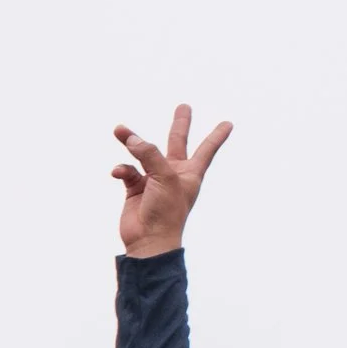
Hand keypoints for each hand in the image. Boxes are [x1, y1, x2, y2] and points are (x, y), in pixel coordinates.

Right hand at [112, 103, 232, 256]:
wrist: (149, 240)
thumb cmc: (167, 211)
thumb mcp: (165, 177)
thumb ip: (149, 153)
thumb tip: (130, 138)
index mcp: (191, 173)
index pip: (207, 149)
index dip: (217, 136)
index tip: (229, 123)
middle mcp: (174, 174)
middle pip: (177, 142)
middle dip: (180, 124)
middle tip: (184, 106)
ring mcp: (154, 180)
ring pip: (142, 154)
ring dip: (131, 142)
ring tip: (119, 129)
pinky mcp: (135, 188)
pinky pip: (127, 171)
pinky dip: (121, 170)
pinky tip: (118, 173)